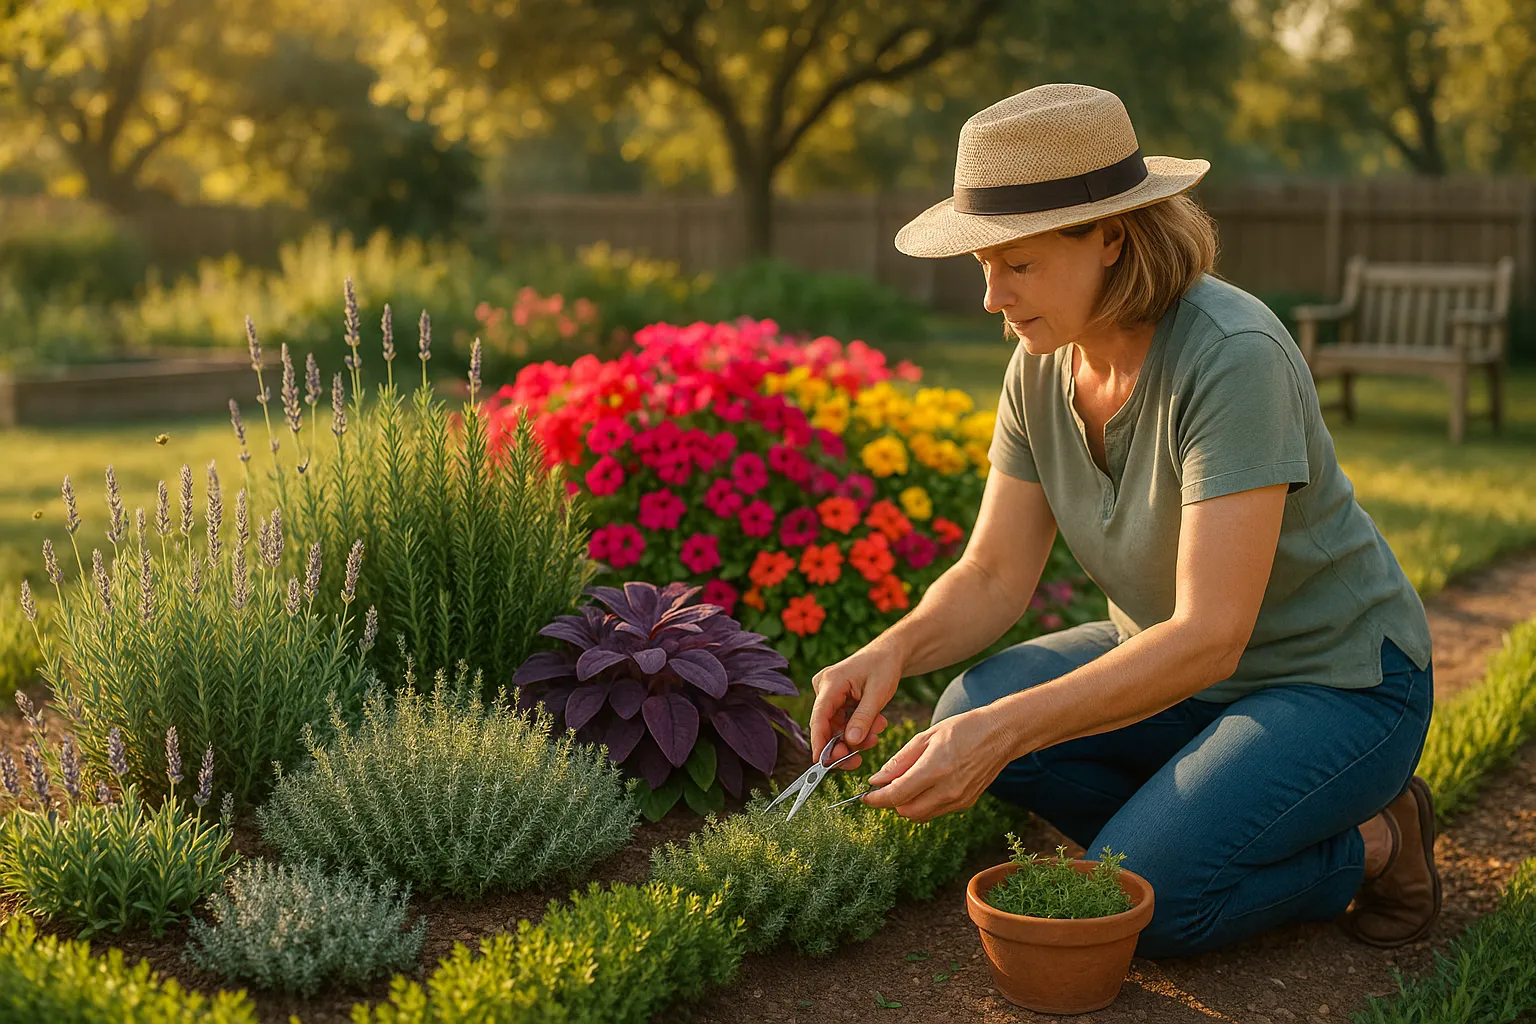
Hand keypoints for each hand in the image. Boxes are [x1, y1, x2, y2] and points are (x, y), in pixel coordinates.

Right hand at [809, 639, 901, 770]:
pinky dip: (858, 728)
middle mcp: (823, 688)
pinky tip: (875, 723)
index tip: (822, 764)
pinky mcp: (835, 700)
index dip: (819, 743)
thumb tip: (850, 742)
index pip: (819, 718)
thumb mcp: (878, 693)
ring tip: (879, 729)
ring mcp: (828, 695)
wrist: (889, 653)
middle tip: (864, 754)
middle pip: (826, 727)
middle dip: (846, 743)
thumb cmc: (884, 666)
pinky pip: (842, 723)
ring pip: (836, 728)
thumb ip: (864, 718)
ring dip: (856, 736)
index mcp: (830, 682)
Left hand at [862, 707, 1012, 821]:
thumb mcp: (926, 737)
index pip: (896, 795)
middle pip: (906, 811)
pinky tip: (926, 784)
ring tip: (906, 782)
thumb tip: (877, 780)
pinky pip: (936, 811)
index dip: (877, 798)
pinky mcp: (966, 803)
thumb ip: (899, 761)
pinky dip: (924, 803)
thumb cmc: (962, 729)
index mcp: (934, 769)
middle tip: (887, 785)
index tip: (865, 796)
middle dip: (891, 801)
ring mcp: (959, 799)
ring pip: (921, 815)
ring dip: (907, 804)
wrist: (1000, 734)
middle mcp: (947, 789)